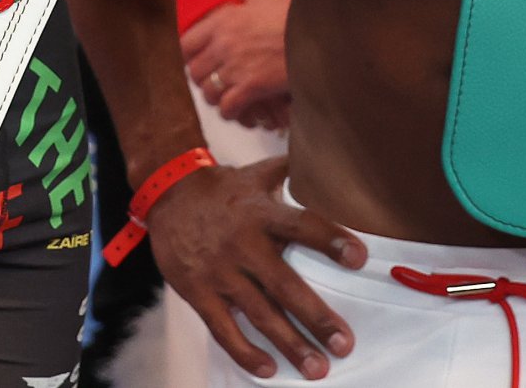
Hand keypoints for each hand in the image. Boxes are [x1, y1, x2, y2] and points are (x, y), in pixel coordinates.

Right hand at [146, 156, 363, 378]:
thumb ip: (292, 171)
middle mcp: (242, 243)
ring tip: (318, 369)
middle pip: (283, 283)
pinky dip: (245, 351)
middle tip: (344, 344)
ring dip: (290, 343)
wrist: (166, 192)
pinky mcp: (197, 291)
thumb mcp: (255, 173)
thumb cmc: (222, 187)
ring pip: (258, 313)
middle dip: (316, 316)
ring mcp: (219, 270)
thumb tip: (330, 158)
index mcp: (260, 211)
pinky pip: (223, 328)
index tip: (359, 258)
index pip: (301, 225)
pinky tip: (269, 369)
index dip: (330, 239)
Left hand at [183, 0, 292, 127]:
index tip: (197, 61)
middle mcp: (223, 44)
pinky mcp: (251, 87)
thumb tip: (244, 1)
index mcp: (222, 20)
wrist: (316, 35)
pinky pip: (228, 107)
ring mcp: (235, 67)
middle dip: (202, 79)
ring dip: (215, 97)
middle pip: (194, 71)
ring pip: (208, 92)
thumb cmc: (292, 13)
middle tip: (214, 81)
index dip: (190, 55)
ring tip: (225, 98)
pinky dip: (231, 112)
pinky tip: (239, 110)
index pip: (186, 43)